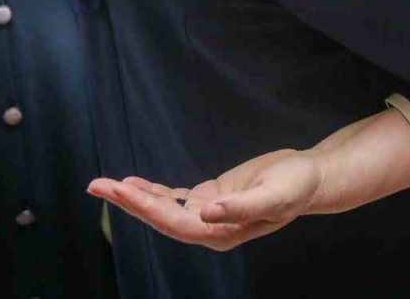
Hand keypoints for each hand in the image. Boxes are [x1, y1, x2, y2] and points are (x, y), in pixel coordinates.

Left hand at [89, 148, 322, 251]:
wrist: (312, 177)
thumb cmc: (297, 185)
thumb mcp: (273, 194)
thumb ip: (240, 207)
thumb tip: (204, 212)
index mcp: (222, 232)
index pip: (175, 223)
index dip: (147, 207)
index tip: (122, 189)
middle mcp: (210, 227)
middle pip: (161, 217)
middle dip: (129, 202)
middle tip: (97, 185)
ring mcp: (208, 214)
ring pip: (163, 207)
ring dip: (135, 196)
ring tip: (105, 185)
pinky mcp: (211, 197)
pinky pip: (175, 197)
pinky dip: (154, 190)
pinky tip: (135, 183)